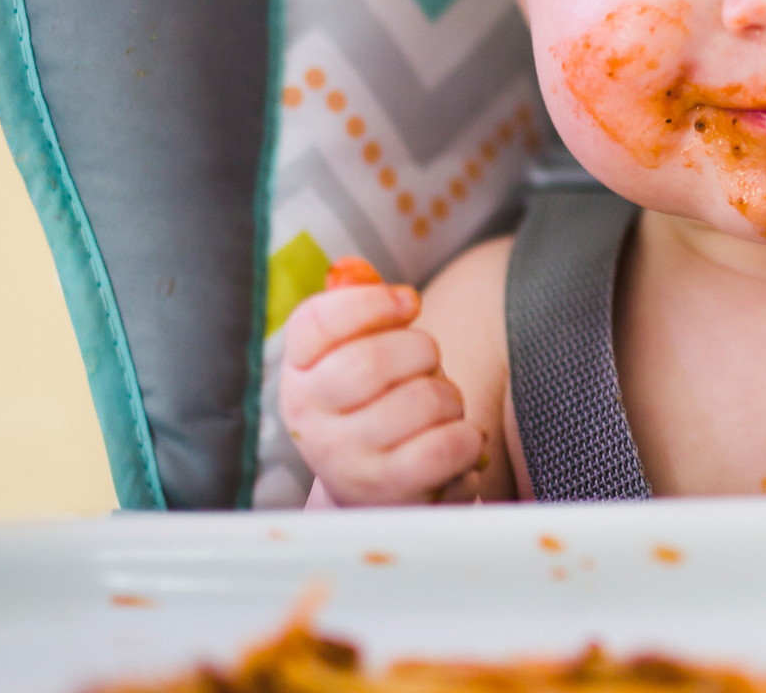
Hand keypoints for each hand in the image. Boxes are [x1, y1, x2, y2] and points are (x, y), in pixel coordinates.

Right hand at [279, 258, 483, 505]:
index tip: (409, 303)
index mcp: (298, 373)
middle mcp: (310, 417)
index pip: (316, 322)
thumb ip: (359, 313)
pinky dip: (468, 437)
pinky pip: (445, 447)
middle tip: (429, 361)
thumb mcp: (352, 358)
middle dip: (421, 350)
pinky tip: (459, 440)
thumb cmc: (371, 407)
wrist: (369, 494)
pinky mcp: (388, 491)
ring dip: (449, 396)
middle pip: (371, 361)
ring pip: (419, 400)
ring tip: (442, 407)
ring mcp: (345, 459)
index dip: (372, 303)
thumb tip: (360, 271)